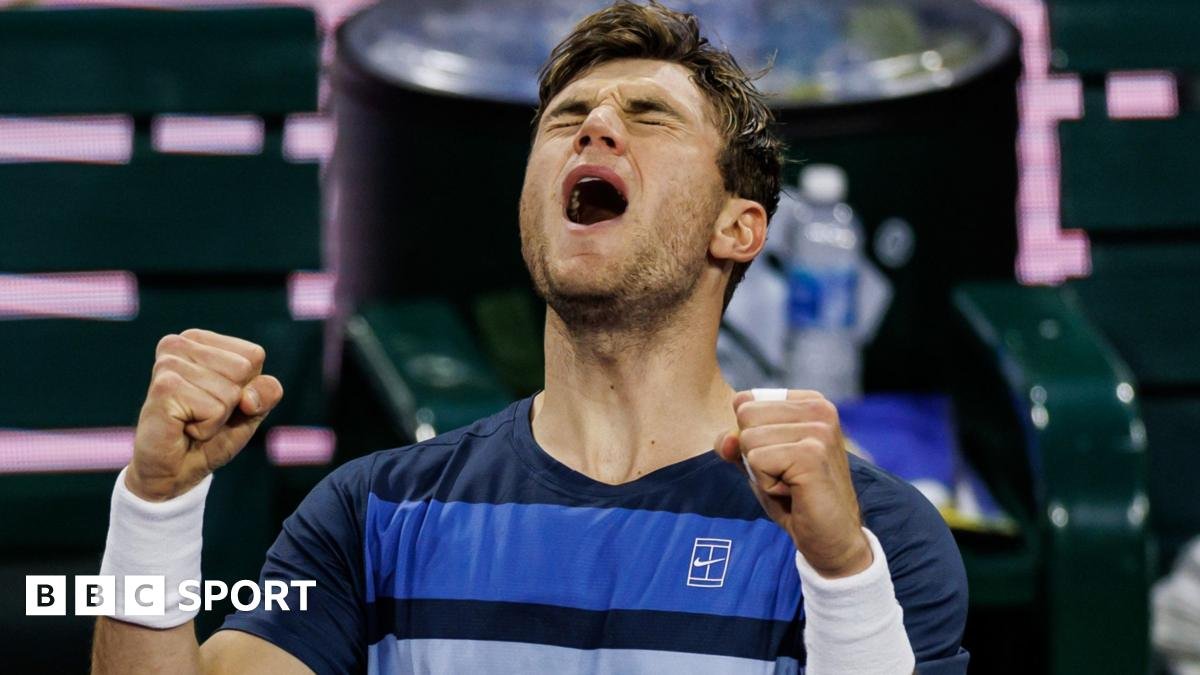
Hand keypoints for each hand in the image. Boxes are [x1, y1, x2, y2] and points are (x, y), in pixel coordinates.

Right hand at [127, 328, 282, 500]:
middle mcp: (179, 345)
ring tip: (191, 421)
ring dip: (217, 417)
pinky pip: (214, 410)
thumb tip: (249, 398)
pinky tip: (183, 428)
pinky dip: (206, 428)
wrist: (173, 471)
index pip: (253, 356)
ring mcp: (168, 364)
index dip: (247, 388)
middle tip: (203, 414)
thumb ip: (267, 392)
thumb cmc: (210, 434)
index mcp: (199, 340)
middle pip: (243, 370)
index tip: (218, 401)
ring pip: (230, 392)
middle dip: (232, 402)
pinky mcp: (164, 388)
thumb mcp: (251, 410)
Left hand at [714, 389, 871, 577]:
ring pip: (748, 439)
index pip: (744, 402)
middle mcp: (820, 408)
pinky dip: (766, 485)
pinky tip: (794, 493)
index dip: (749, 438)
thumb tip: (727, 440)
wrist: (832, 539)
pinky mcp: (812, 454)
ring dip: (761, 472)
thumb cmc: (795, 498)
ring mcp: (819, 429)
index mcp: (810, 401)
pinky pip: (756, 460)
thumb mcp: (757, 463)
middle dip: (754, 454)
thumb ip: (734, 443)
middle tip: (786, 475)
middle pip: (745, 417)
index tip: (779, 459)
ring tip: (791, 484)